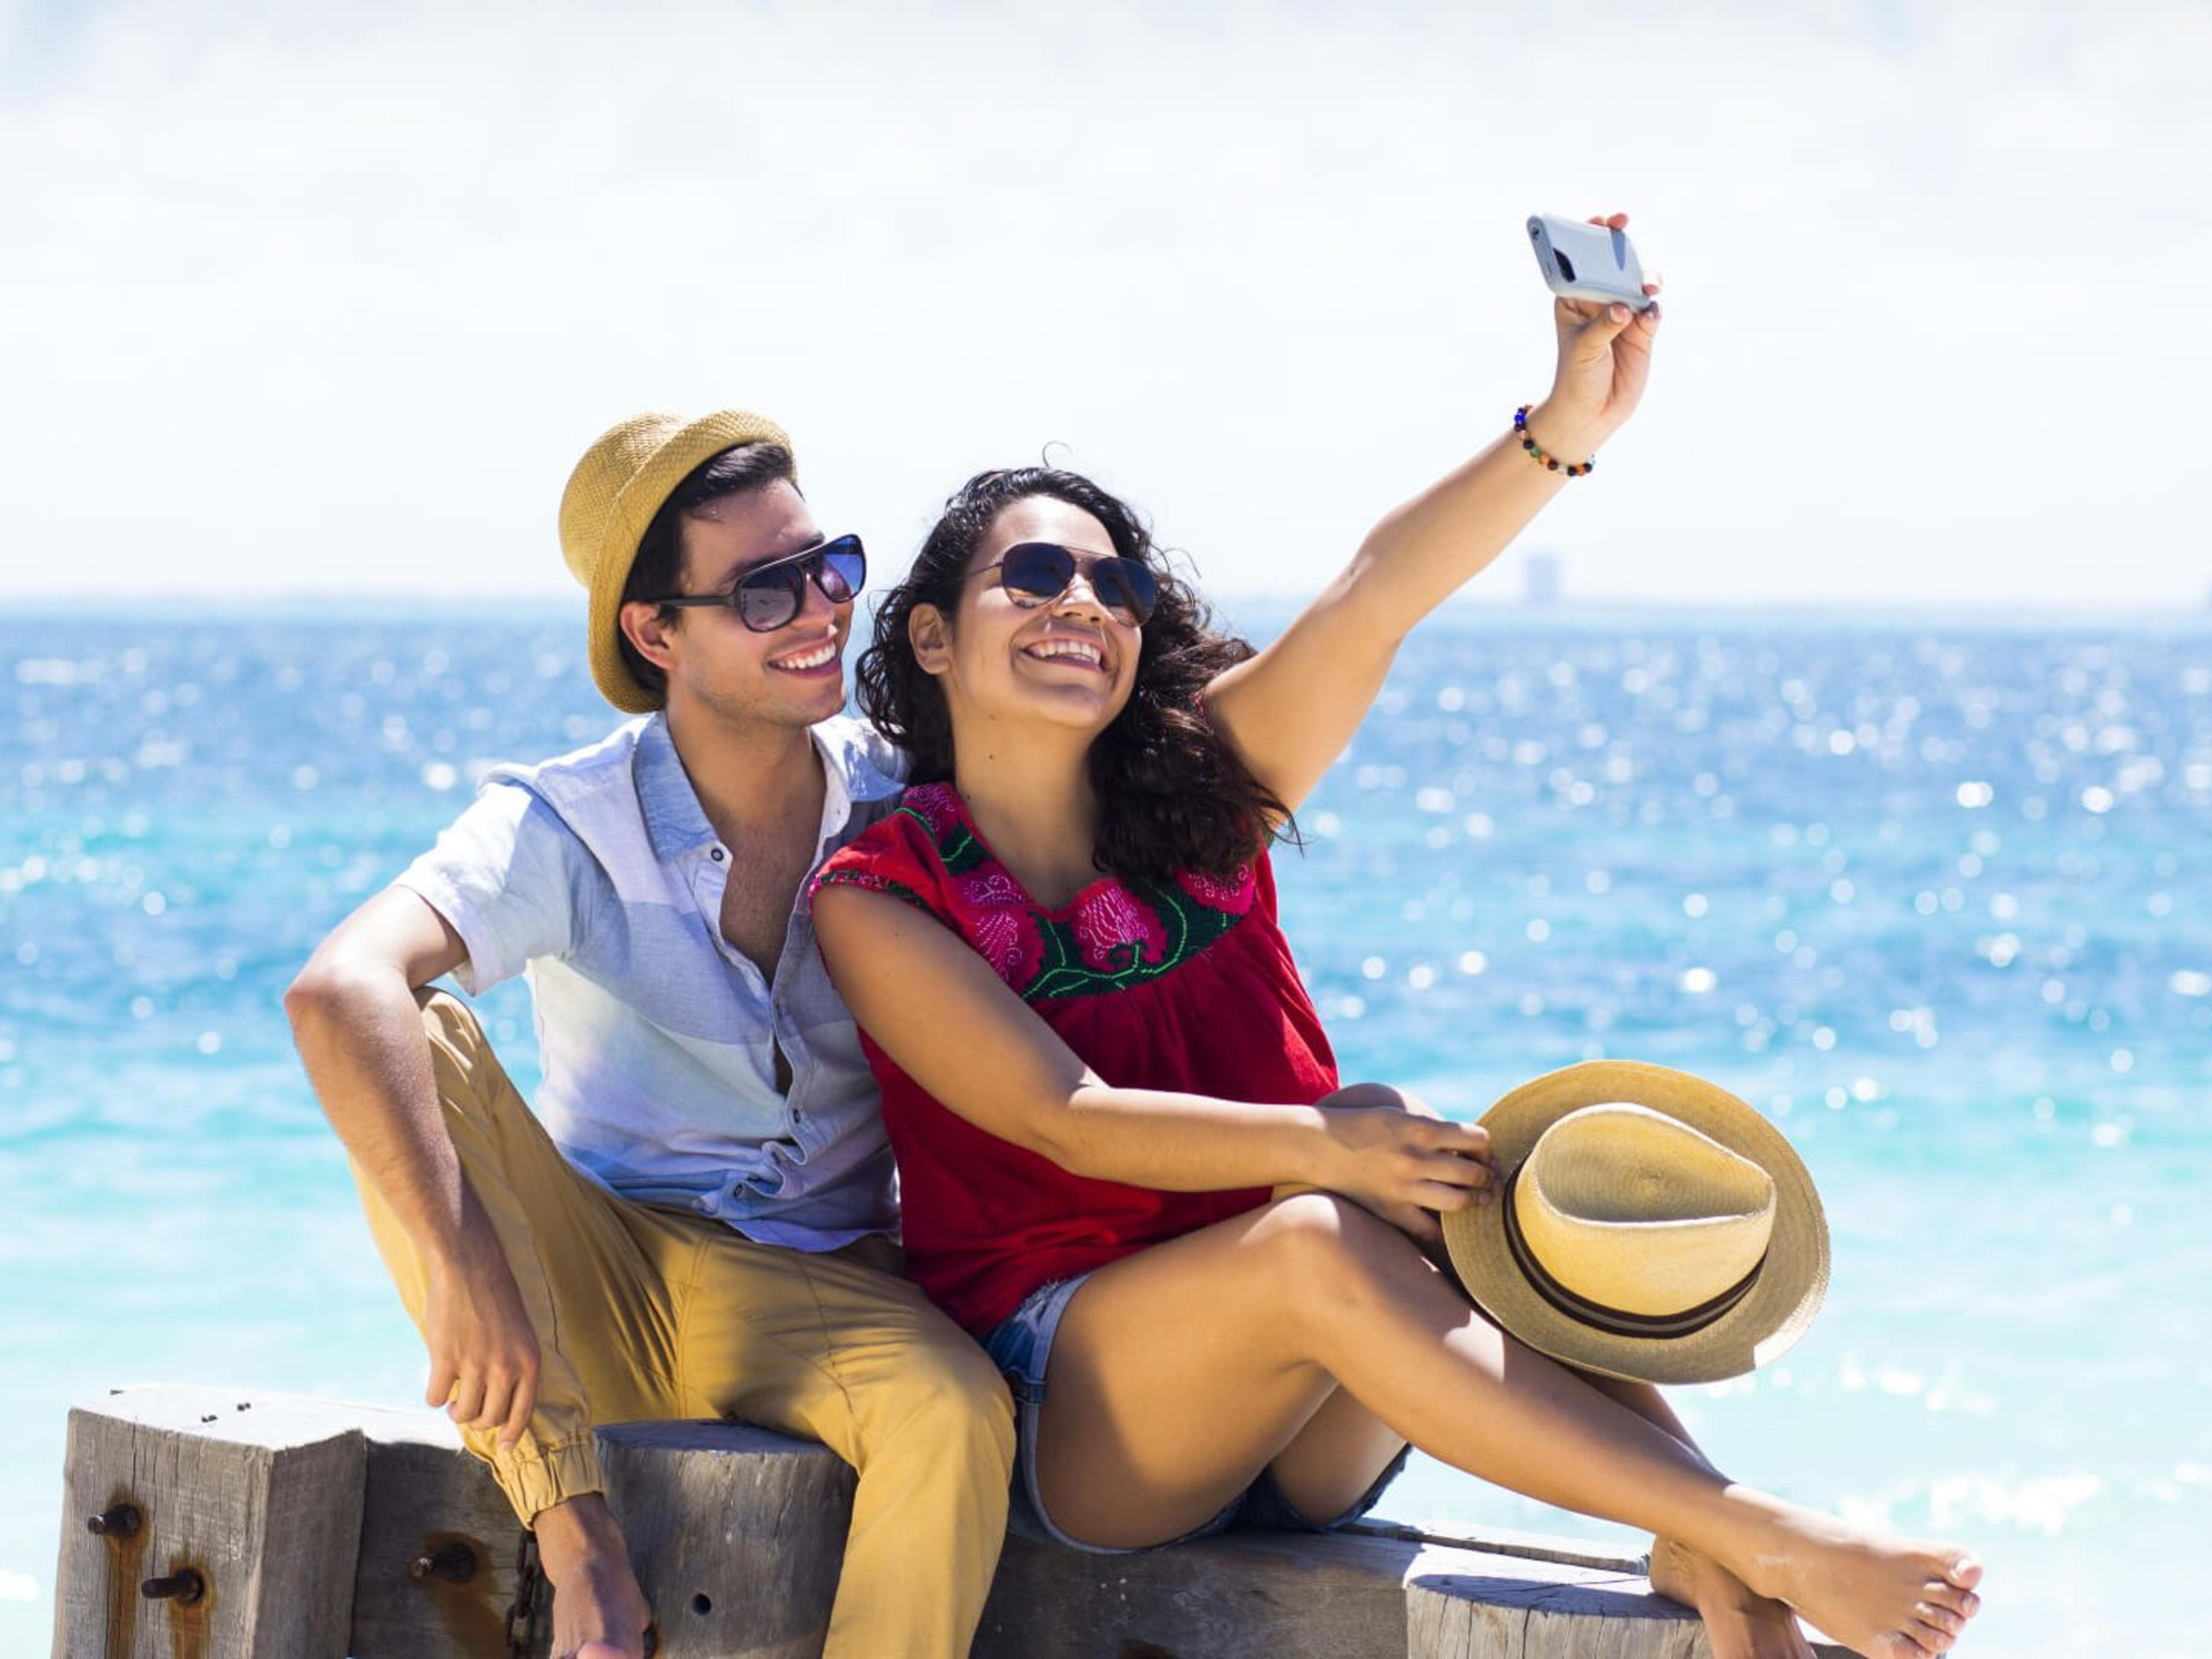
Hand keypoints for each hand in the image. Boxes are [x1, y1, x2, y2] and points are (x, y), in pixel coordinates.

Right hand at [422, 1193, 540, 1450]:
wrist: (469, 1265)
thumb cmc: (496, 1295)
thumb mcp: (520, 1331)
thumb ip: (514, 1365)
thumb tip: (500, 1402)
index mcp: (529, 1361)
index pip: (523, 1412)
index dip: (511, 1433)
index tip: (503, 1447)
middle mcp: (506, 1367)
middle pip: (490, 1418)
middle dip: (477, 1419)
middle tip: (467, 1408)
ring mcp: (475, 1365)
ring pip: (463, 1412)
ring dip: (455, 1410)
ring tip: (453, 1399)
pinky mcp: (446, 1359)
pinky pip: (435, 1397)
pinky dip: (433, 1395)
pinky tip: (436, 1381)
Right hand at [1304, 1082, 1495, 1244]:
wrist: (1318, 1146)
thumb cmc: (1363, 1126)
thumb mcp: (1399, 1115)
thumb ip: (1433, 1129)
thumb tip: (1471, 1146)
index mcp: (1420, 1129)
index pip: (1477, 1139)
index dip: (1485, 1147)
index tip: (1480, 1152)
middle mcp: (1415, 1158)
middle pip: (1473, 1174)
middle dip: (1486, 1176)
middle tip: (1485, 1179)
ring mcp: (1402, 1188)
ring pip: (1458, 1203)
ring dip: (1472, 1201)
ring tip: (1472, 1198)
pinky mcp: (1390, 1211)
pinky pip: (1430, 1230)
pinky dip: (1445, 1230)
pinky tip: (1449, 1224)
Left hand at [1531, 210, 1662, 461]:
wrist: (1593, 412)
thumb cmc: (1576, 377)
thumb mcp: (1583, 349)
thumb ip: (1604, 326)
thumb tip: (1624, 309)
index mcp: (1574, 298)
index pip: (1582, 259)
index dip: (1592, 235)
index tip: (1601, 221)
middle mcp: (1600, 300)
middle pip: (1615, 263)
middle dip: (1623, 245)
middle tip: (1625, 227)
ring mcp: (1624, 313)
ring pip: (1640, 282)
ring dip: (1646, 278)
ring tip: (1648, 288)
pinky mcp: (1643, 330)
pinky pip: (1653, 309)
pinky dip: (1653, 309)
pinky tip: (1648, 316)